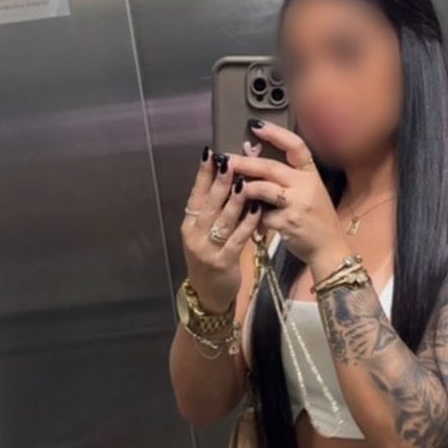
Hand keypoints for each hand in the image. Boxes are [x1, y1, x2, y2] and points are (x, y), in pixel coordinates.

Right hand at [181, 148, 259, 311]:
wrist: (209, 294)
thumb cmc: (210, 258)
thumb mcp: (205, 234)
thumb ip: (214, 210)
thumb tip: (229, 180)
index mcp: (189, 225)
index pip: (196, 194)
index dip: (203, 174)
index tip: (210, 153)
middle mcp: (195, 235)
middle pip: (208, 204)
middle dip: (219, 181)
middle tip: (229, 161)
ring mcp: (208, 249)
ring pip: (222, 220)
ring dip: (234, 200)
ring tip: (244, 181)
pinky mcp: (223, 262)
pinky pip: (237, 239)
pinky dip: (247, 223)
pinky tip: (257, 210)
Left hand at [229, 121, 348, 274]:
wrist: (329, 247)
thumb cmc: (315, 218)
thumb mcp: (307, 192)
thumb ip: (284, 175)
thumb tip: (252, 152)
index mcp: (311, 174)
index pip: (296, 146)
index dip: (275, 133)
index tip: (255, 125)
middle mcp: (307, 185)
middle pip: (271, 167)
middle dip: (245, 162)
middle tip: (225, 159)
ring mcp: (298, 204)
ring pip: (263, 189)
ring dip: (243, 187)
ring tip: (228, 186)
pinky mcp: (288, 223)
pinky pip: (262, 215)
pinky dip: (251, 216)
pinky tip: (243, 217)